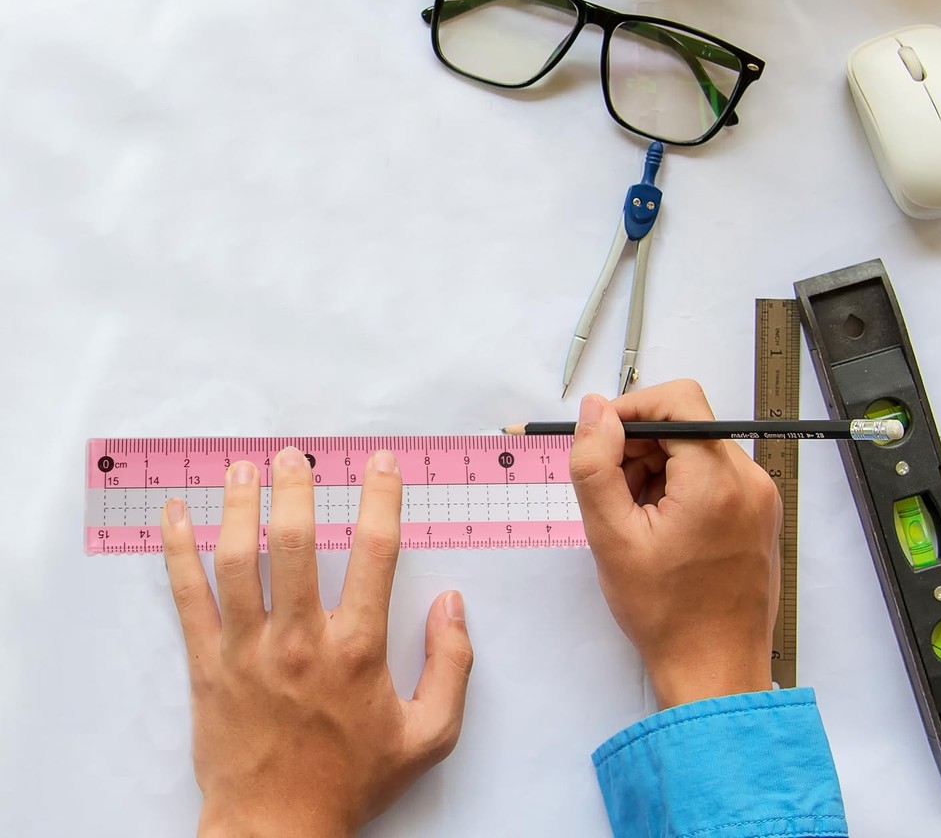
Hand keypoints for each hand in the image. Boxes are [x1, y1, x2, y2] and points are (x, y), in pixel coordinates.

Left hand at [161, 447, 473, 837]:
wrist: (277, 833)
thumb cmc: (353, 781)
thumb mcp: (430, 735)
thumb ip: (453, 665)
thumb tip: (453, 603)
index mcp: (358, 649)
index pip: (376, 553)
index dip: (381, 498)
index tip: (381, 463)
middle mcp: (301, 639)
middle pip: (295, 544)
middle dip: (295, 489)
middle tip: (293, 454)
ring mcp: (248, 650)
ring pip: (238, 561)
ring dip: (238, 506)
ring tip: (241, 468)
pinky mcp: (207, 665)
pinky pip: (188, 598)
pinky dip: (176, 552)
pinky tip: (173, 515)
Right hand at [569, 381, 780, 709]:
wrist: (715, 672)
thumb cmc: (665, 612)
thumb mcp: (611, 536)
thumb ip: (595, 464)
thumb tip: (594, 409)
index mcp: (718, 479)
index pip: (678, 400)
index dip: (632, 409)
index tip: (602, 442)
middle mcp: (749, 480)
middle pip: (686, 425)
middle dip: (640, 447)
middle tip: (614, 494)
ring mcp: (760, 498)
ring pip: (697, 450)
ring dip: (657, 469)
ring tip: (636, 520)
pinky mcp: (759, 514)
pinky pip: (713, 476)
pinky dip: (680, 487)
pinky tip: (660, 529)